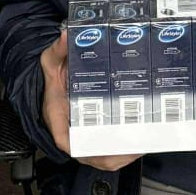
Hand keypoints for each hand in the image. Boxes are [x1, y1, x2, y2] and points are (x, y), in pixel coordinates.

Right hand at [40, 31, 140, 170]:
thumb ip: (58, 50)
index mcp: (57, 117)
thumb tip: (66, 36)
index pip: (65, 140)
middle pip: (91, 155)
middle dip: (115, 155)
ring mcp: (84, 138)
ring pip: (103, 158)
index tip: (100, 147)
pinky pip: (108, 152)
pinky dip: (125, 153)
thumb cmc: (52, 77)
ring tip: (144, 144)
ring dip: (124, 156)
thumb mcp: (51, 62)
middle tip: (137, 145)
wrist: (55, 83)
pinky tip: (142, 143)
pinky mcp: (94, 137)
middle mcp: (71, 133)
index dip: (82, 148)